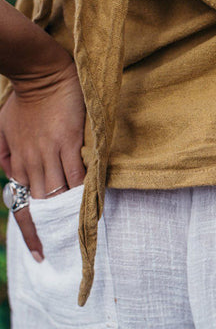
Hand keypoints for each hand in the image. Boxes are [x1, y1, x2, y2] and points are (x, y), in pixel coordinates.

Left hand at [0, 61, 85, 261]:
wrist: (39, 73)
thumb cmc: (21, 100)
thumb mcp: (1, 128)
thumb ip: (4, 155)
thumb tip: (11, 176)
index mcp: (18, 163)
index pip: (23, 207)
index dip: (30, 233)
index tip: (39, 255)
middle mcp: (34, 163)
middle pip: (43, 206)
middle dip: (52, 232)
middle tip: (64, 254)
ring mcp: (53, 152)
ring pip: (62, 193)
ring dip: (70, 217)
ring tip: (82, 237)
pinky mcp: (72, 142)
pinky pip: (79, 173)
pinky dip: (86, 192)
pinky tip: (94, 206)